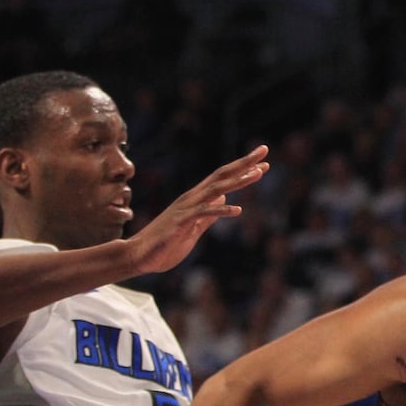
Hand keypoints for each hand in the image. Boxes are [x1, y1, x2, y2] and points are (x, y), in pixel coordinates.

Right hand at [123, 146, 271, 275]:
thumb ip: (209, 215)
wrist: (141, 255)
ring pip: (216, 190)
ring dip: (237, 181)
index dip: (242, 169)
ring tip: (257, 174)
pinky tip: (238, 210)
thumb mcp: (195, 229)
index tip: (263, 163)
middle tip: (264, 150)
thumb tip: (225, 201)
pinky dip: (221, 210)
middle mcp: (192, 198)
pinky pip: (203, 213)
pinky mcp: (181, 223)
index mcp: (196, 199)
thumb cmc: (166, 243)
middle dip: (244, 163)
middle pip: (222, 176)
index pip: (223, 179)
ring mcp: (186, 209)